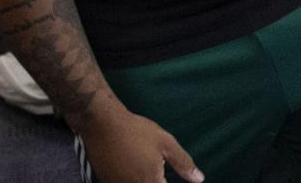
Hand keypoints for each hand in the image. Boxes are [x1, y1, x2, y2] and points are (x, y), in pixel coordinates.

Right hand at [75, 107, 202, 182]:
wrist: (102, 124)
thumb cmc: (134, 131)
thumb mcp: (165, 143)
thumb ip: (183, 163)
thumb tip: (199, 179)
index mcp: (150, 182)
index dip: (166, 182)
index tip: (165, 175)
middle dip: (157, 181)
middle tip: (156, 169)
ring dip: (143, 179)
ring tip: (142, 163)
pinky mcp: (106, 182)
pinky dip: (130, 178)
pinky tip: (132, 167)